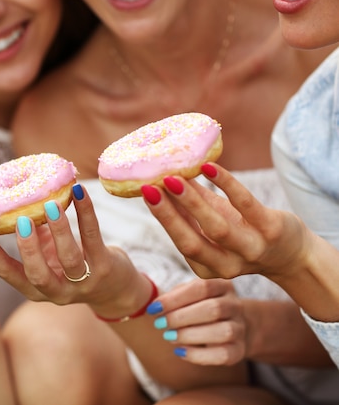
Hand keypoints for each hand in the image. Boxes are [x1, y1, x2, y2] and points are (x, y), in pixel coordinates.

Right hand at [0, 183, 153, 318]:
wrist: (116, 289)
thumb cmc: (73, 265)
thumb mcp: (49, 255)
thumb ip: (34, 235)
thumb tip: (12, 200)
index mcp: (36, 288)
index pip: (8, 274)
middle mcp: (57, 291)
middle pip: (37, 274)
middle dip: (27, 248)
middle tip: (20, 220)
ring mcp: (83, 282)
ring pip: (68, 258)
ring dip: (59, 230)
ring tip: (50, 205)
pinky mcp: (105, 268)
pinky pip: (93, 237)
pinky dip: (85, 213)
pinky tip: (79, 192)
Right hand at [141, 163, 310, 280]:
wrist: (290, 252)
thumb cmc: (242, 233)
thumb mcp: (213, 224)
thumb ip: (188, 209)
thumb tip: (160, 178)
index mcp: (206, 268)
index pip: (180, 242)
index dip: (163, 217)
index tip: (146, 191)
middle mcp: (227, 265)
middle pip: (192, 242)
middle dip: (169, 215)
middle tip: (151, 187)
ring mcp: (251, 249)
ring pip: (216, 228)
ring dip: (192, 201)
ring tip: (174, 178)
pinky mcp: (272, 230)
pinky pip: (246, 205)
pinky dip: (226, 185)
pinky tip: (209, 167)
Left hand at [147, 278, 246, 365]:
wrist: (232, 325)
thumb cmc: (200, 306)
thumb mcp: (190, 294)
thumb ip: (174, 296)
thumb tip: (155, 307)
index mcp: (222, 285)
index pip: (202, 287)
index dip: (175, 298)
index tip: (153, 308)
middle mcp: (235, 305)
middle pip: (213, 309)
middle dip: (181, 318)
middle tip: (160, 324)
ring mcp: (240, 328)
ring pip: (222, 332)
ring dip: (190, 335)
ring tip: (169, 337)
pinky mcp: (239, 350)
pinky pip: (222, 355)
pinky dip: (198, 355)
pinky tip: (179, 352)